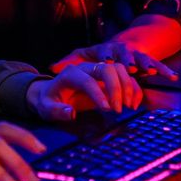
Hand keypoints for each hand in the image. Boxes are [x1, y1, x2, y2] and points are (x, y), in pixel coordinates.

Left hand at [27, 62, 141, 121]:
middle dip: (116, 88)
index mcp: (70, 73)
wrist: (52, 94)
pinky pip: (125, 77)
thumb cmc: (49, 101)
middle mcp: (86, 68)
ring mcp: (98, 70)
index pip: (87, 80)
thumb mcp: (46, 108)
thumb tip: (71, 113)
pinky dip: (133, 88)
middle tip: (119, 109)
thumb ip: (57, 111)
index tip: (106, 110)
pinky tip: (134, 105)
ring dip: (128, 87)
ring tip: (129, 107)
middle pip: (107, 68)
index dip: (98, 94)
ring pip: (119, 69)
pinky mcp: (108, 78)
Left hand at [51, 42, 177, 80]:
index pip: (105, 54)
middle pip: (125, 55)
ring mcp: (134, 54)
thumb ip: (67, 62)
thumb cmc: (96, 56)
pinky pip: (156, 64)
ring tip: (153, 71)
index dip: (107, 59)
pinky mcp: (145, 60)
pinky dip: (164, 70)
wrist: (116, 47)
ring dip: (147, 64)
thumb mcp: (81, 58)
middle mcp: (120, 50)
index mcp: (103, 50)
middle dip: (128, 61)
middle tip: (132, 68)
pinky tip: (173, 77)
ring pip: (142, 58)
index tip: (109, 64)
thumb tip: (51, 67)